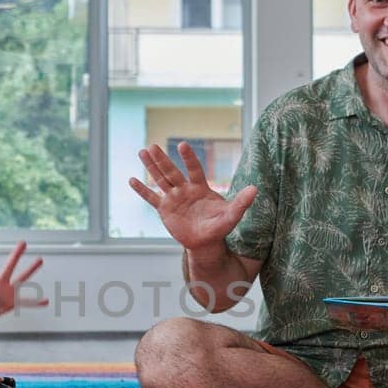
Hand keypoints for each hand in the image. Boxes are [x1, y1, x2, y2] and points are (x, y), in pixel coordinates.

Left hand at [0, 240, 46, 331]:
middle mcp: (0, 283)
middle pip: (9, 267)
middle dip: (16, 256)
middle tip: (24, 242)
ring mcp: (8, 292)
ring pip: (21, 279)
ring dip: (30, 270)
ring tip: (40, 260)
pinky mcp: (13, 303)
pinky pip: (26, 302)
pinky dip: (36, 302)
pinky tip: (46, 301)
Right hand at [128, 142, 255, 252]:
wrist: (206, 242)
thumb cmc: (219, 227)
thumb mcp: (232, 215)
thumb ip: (242, 202)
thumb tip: (255, 189)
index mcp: (200, 188)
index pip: (194, 170)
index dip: (189, 159)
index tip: (182, 145)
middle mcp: (185, 190)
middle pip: (172, 172)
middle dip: (162, 160)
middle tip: (152, 145)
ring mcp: (173, 198)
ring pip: (160, 180)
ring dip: (151, 167)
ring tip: (142, 152)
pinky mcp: (164, 209)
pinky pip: (151, 198)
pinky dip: (142, 190)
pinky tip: (131, 180)